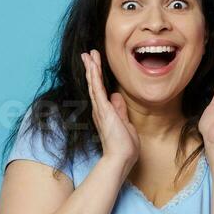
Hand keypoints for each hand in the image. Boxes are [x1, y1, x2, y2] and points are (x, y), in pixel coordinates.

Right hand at [81, 49, 139, 175]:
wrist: (121, 159)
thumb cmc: (125, 147)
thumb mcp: (126, 125)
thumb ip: (121, 110)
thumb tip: (117, 96)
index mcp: (105, 114)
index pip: (101, 91)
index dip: (97, 78)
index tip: (96, 66)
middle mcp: (99, 110)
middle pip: (94, 85)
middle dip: (92, 68)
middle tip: (88, 54)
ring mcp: (100, 110)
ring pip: (94, 84)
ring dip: (91, 68)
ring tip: (88, 54)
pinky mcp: (103, 110)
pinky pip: (97, 89)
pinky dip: (94, 76)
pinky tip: (91, 65)